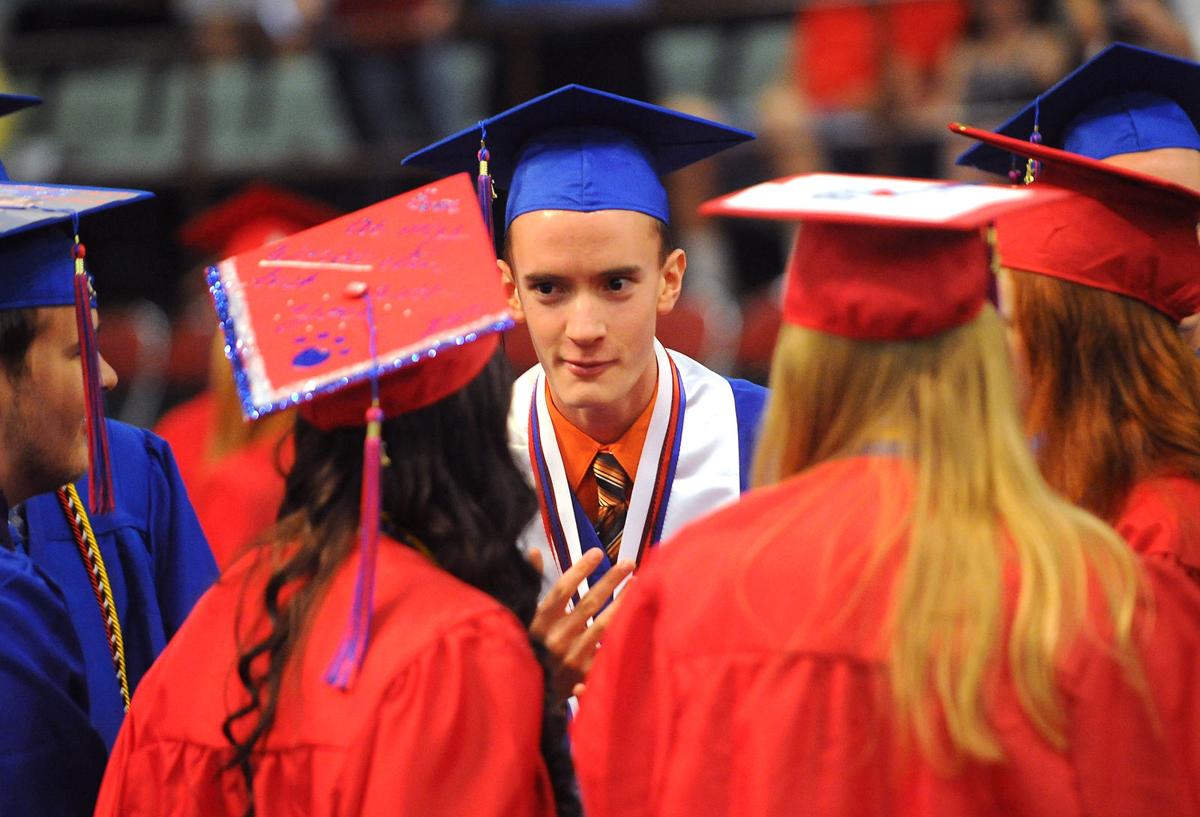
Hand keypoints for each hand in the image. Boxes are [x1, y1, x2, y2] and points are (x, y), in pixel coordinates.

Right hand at [527, 548, 634, 702]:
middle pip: (588, 603)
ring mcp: (572, 657)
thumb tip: (534, 551)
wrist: (522, 695)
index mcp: (539, 622)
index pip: (562, 589)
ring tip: (637, 584)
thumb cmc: (523, 648)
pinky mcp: (584, 674)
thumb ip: (530, 583)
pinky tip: (637, 619)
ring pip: (603, 626)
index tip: (598, 552)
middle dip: (610, 581)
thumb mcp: (521, 616)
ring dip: (621, 603)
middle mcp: (557, 638)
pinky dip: (621, 635)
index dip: (580, 569)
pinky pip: (607, 651)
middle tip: (630, 562)